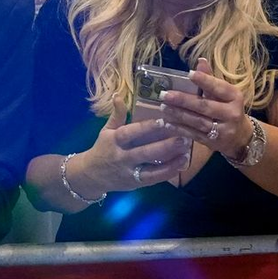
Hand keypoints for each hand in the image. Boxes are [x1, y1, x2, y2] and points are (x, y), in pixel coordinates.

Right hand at [68, 113, 192, 196]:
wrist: (91, 175)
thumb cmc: (102, 148)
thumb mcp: (106, 130)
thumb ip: (116, 115)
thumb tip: (118, 95)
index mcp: (114, 140)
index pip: (130, 133)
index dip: (146, 128)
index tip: (164, 121)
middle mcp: (122, 157)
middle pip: (144, 152)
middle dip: (165, 146)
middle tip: (183, 138)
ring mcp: (129, 172)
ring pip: (152, 169)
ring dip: (170, 161)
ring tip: (186, 152)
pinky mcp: (136, 183)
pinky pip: (153, 179)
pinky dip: (168, 173)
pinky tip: (180, 165)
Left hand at [161, 57, 252, 159]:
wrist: (240, 137)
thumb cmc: (227, 108)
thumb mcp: (224, 93)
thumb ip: (210, 78)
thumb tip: (200, 60)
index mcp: (235, 97)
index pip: (219, 88)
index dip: (205, 81)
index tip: (189, 74)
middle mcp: (231, 114)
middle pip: (205, 106)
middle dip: (183, 100)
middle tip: (165, 95)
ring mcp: (223, 131)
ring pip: (198, 122)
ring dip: (178, 114)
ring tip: (163, 107)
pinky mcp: (213, 143)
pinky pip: (194, 135)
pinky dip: (179, 128)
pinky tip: (166, 122)